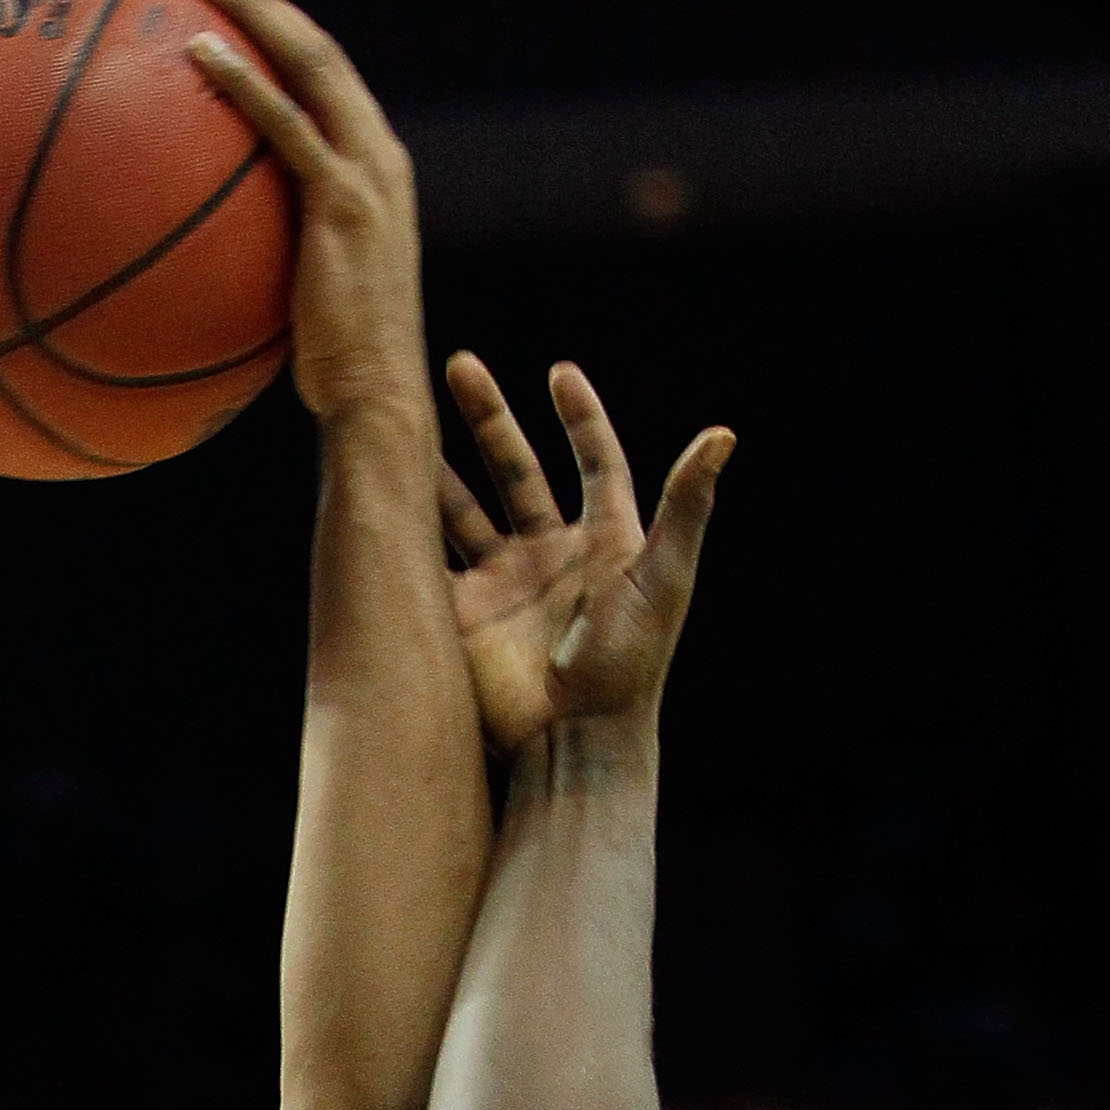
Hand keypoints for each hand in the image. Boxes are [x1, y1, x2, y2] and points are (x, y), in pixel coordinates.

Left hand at [182, 0, 427, 431]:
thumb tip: (214, 263)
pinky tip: (199, 55)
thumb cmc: (336, 367)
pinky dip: (244, 81)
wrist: (375, 393)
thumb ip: (280, 257)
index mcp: (376, 168)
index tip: (229, 17)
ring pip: (311, 62)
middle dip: (262, 5)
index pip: (329, 81)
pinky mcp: (342, 199)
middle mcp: (380, 154)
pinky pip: (285, 123)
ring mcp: (366, 172)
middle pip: (320, 51)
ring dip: (252, 14)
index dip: (281, 38)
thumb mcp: (309, 297)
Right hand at [439, 357, 730, 758]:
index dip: (579, 416)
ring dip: (438, 468)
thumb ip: (686, 503)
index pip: (594, 460)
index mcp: (604, 539)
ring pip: (464, 510)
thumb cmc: (631, 664)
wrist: (575, 743)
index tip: (558, 374)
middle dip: (489, 420)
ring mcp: (503, 585)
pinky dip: (408, 530)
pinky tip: (385, 492)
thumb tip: (723, 434)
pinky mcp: (465, 617)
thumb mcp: (664, 575)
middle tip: (457, 367)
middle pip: (517, 471)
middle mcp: (550, 555)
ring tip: (404, 425)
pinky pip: (431, 564)